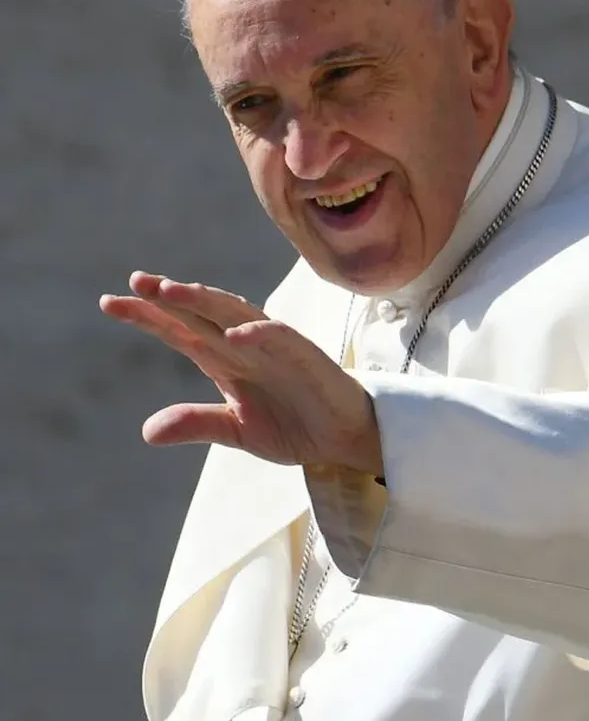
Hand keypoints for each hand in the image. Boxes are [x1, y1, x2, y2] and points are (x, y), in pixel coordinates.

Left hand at [99, 271, 382, 474]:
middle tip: (136, 282)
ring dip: (205, 302)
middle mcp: (246, 346)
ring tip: (173, 291)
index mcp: (226, 361)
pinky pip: (281, 339)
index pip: (181, 332)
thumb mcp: (238, 431)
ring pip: (236, 315)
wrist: (347, 438)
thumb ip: (198, 424)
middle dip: (170, 298)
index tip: (110, 303)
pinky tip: (234, 333)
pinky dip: (258, 334)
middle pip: (202, 315)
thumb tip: (146, 431)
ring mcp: (276, 348)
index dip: (149, 317)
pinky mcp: (306, 357)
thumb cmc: (295, 424)